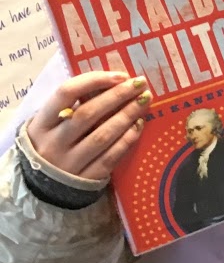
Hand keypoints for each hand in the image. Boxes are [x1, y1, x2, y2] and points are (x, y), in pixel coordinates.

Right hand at [22, 72, 150, 182]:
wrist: (44, 186)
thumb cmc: (52, 143)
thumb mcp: (50, 124)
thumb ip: (71, 106)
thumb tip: (110, 83)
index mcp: (40, 124)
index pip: (65, 93)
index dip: (94, 80)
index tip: (119, 75)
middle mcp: (53, 143)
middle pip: (88, 114)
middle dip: (117, 96)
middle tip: (140, 84)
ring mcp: (69, 163)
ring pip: (102, 135)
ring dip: (127, 115)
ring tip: (145, 100)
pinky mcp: (87, 178)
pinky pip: (112, 155)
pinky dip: (128, 138)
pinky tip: (140, 123)